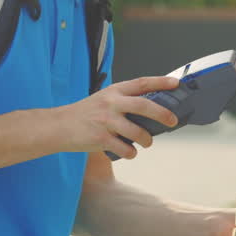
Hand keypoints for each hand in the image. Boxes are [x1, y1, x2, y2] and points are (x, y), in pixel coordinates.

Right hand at [52, 76, 179, 158]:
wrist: (59, 126)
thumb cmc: (86, 113)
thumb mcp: (104, 99)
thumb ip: (124, 101)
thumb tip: (153, 110)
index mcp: (114, 91)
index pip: (141, 83)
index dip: (160, 82)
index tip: (176, 83)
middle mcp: (111, 103)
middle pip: (144, 106)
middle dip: (163, 114)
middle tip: (172, 121)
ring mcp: (106, 121)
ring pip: (138, 133)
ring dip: (147, 141)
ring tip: (146, 142)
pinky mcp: (101, 138)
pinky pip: (126, 149)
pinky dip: (130, 153)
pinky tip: (128, 151)